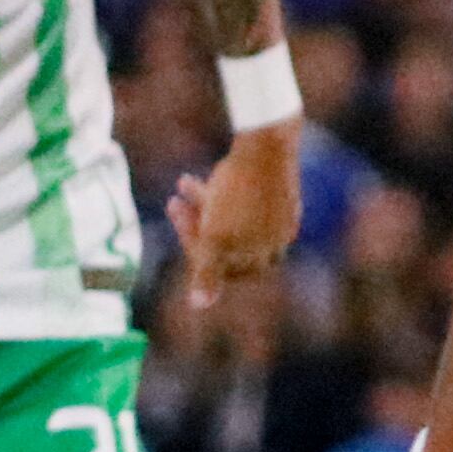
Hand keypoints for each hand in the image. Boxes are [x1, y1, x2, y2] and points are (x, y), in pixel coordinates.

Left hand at [168, 119, 302, 310]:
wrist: (266, 145)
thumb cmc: (238, 196)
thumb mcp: (215, 239)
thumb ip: (207, 273)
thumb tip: (199, 306)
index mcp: (265, 258)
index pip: (224, 269)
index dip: (195, 252)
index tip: (178, 226)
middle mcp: (276, 242)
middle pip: (227, 244)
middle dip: (196, 226)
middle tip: (172, 203)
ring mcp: (280, 218)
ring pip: (234, 218)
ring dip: (203, 205)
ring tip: (181, 183)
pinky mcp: (279, 191)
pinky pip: (245, 198)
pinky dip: (220, 191)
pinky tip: (200, 176)